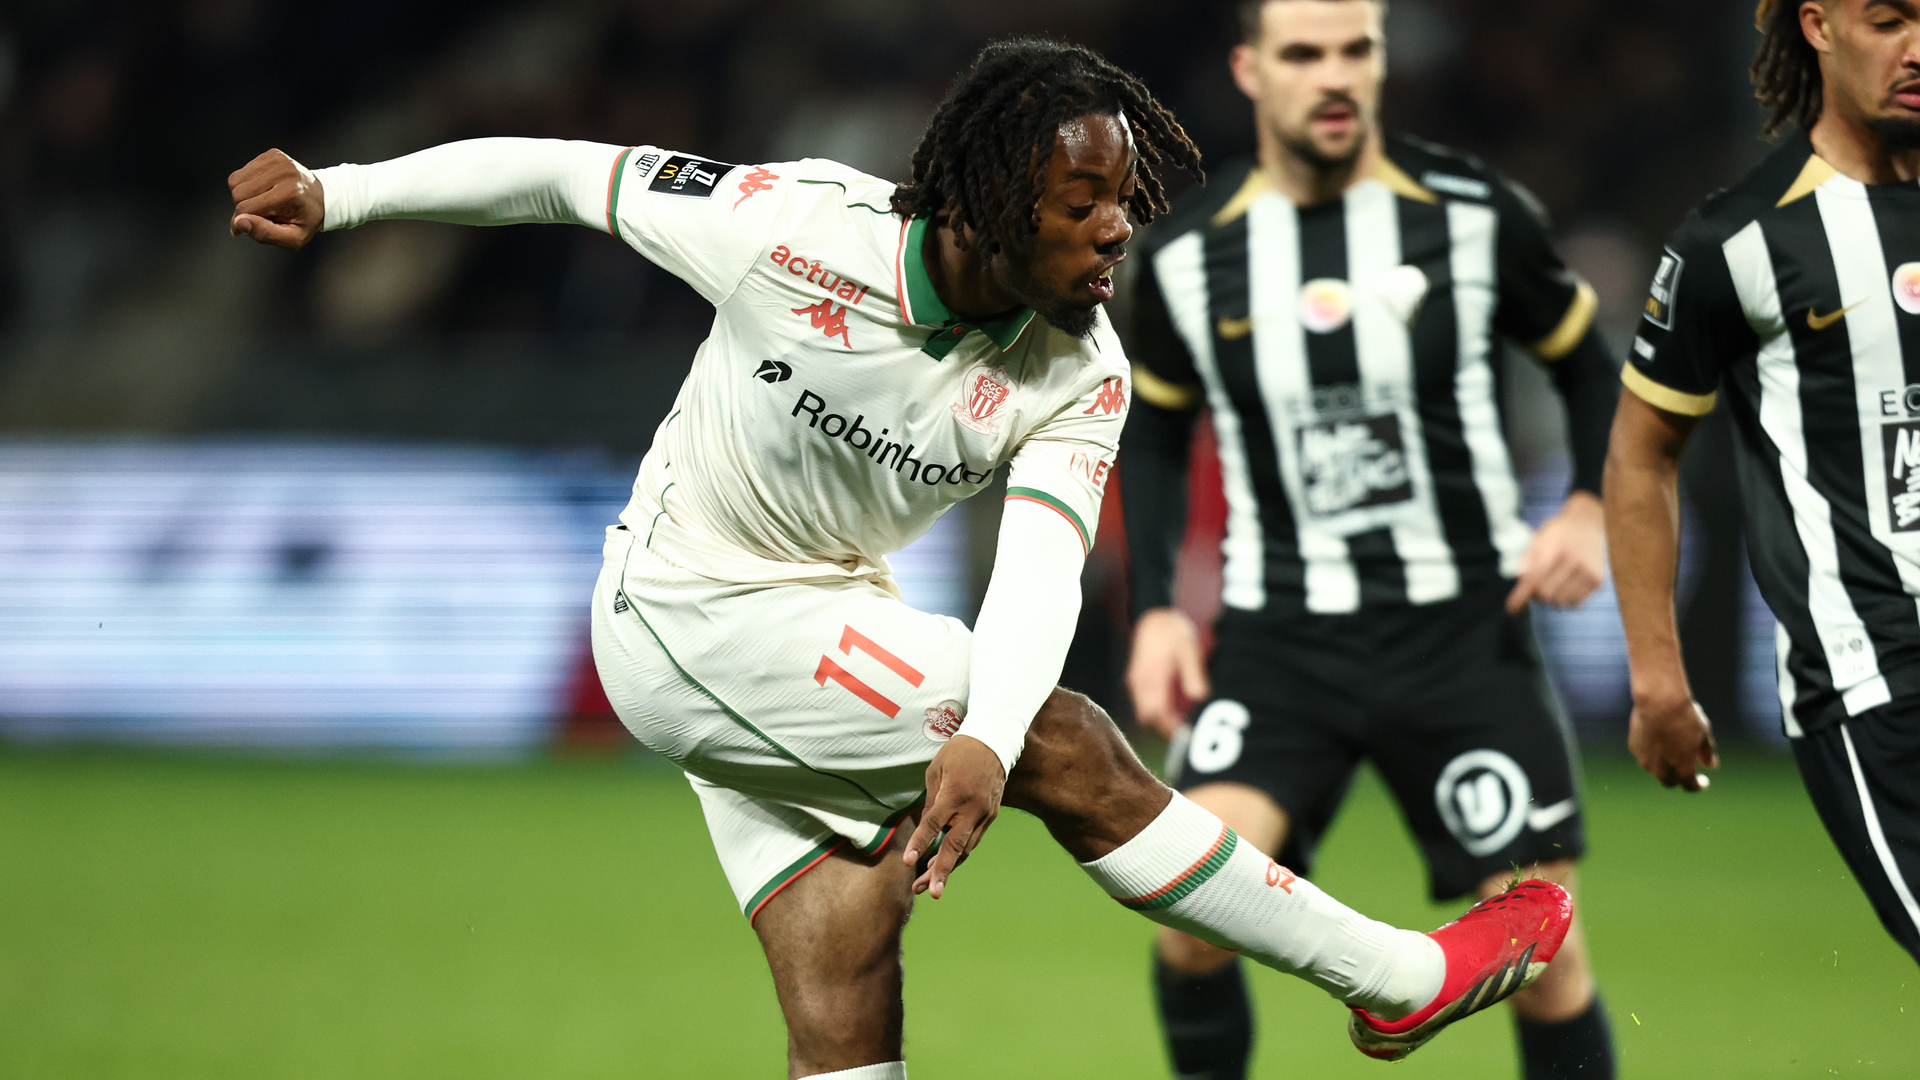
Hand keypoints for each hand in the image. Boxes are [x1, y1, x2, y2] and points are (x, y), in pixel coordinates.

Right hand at [229, 149, 325, 249]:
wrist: (323, 197)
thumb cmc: (306, 220)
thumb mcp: (293, 239)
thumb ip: (265, 234)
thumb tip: (238, 223)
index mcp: (290, 193)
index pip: (246, 208)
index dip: (240, 223)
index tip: (243, 229)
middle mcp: (284, 172)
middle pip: (238, 193)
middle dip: (243, 208)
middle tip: (262, 213)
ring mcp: (278, 160)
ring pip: (235, 181)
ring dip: (243, 195)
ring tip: (263, 201)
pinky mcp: (272, 154)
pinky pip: (242, 171)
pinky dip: (247, 183)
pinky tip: (264, 189)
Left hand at [902, 734, 1004, 897]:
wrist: (994, 742)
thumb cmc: (959, 753)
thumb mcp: (936, 771)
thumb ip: (930, 802)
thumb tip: (924, 828)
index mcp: (955, 793)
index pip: (934, 824)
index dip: (920, 843)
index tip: (909, 862)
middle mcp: (972, 807)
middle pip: (956, 845)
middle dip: (942, 871)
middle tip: (930, 892)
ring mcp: (985, 814)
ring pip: (966, 848)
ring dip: (948, 868)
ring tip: (928, 885)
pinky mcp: (992, 816)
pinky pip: (973, 840)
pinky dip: (959, 854)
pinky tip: (945, 865)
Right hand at [1126, 607, 1208, 737]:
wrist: (1153, 616)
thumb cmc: (1173, 631)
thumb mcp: (1188, 650)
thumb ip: (1193, 675)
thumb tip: (1199, 698)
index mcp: (1152, 675)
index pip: (1157, 711)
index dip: (1170, 727)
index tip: (1187, 734)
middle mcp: (1140, 682)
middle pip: (1148, 717)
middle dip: (1166, 728)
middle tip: (1189, 735)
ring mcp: (1136, 682)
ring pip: (1145, 712)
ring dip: (1161, 721)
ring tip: (1183, 727)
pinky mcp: (1137, 681)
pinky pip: (1144, 703)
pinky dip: (1157, 712)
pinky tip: (1173, 713)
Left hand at [1507, 490, 1605, 614]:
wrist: (1590, 522)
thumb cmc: (1559, 532)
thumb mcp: (1538, 538)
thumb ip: (1526, 560)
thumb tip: (1520, 582)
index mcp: (1555, 547)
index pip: (1534, 579)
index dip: (1520, 597)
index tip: (1511, 609)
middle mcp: (1574, 560)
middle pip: (1545, 595)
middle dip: (1535, 595)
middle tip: (1535, 587)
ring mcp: (1588, 571)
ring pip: (1560, 602)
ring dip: (1551, 598)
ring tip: (1552, 583)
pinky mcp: (1598, 580)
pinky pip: (1576, 602)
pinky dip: (1566, 599)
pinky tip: (1566, 585)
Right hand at [1628, 693, 1718, 791]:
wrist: (1658, 701)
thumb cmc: (1684, 716)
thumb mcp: (1703, 733)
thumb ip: (1707, 753)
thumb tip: (1711, 765)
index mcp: (1682, 767)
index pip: (1689, 785)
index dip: (1698, 785)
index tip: (1703, 781)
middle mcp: (1662, 768)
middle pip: (1669, 782)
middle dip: (1678, 778)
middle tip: (1684, 768)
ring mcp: (1645, 759)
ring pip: (1655, 770)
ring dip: (1663, 766)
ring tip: (1669, 750)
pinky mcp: (1634, 747)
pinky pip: (1644, 756)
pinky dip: (1651, 753)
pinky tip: (1656, 739)